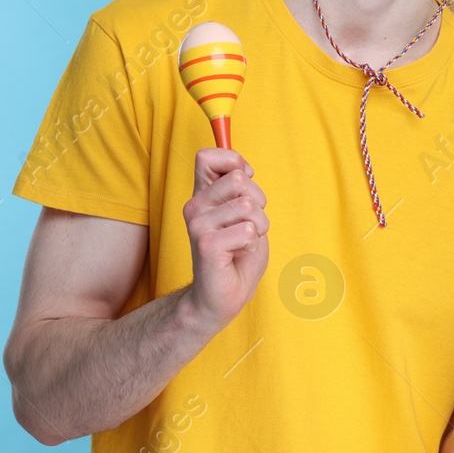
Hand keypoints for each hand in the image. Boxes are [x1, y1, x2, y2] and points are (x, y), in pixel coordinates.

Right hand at [180, 148, 269, 333]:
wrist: (221, 296)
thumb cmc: (236, 253)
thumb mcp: (243, 212)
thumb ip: (240, 188)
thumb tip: (244, 168)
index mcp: (201, 194)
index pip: (208, 156)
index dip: (234, 163)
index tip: (244, 185)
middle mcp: (194, 206)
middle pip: (239, 180)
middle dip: (258, 203)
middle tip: (247, 226)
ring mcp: (197, 225)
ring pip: (249, 206)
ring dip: (258, 227)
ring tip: (244, 243)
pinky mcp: (206, 244)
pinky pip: (248, 230)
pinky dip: (253, 243)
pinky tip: (238, 254)